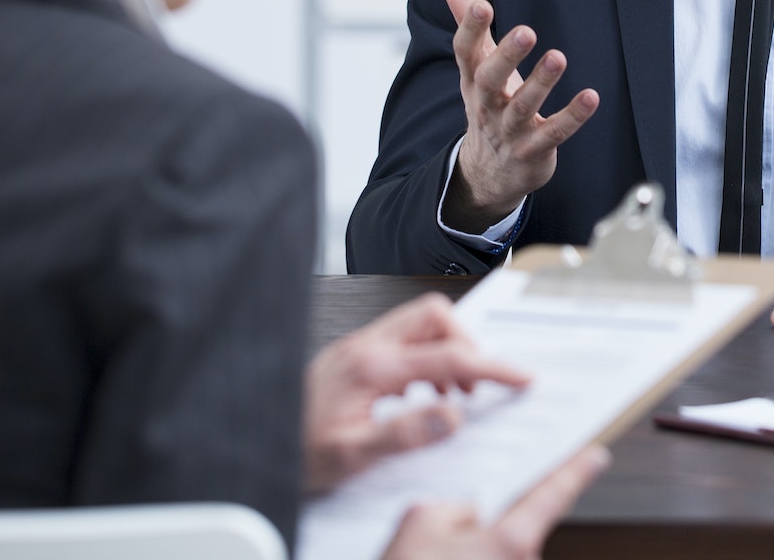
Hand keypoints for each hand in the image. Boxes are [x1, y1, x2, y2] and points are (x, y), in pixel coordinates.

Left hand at [302, 293, 530, 494]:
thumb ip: (403, 433)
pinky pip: (404, 341)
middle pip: (434, 316)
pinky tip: (423, 395)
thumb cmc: (296, 451)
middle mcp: (365, 347)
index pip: (447, 357)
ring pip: (420, 324)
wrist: (255, 444)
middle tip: (479, 382)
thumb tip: (451, 415)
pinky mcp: (354, 356)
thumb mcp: (351, 456)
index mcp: (371, 368)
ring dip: (447, 351)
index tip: (519, 376)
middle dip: (466, 342)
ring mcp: (359, 347)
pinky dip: (426, 360)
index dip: (491, 367)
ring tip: (454, 395)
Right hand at [382, 445, 610, 559]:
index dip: (575, 472)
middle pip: (517, 534)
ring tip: (439, 558)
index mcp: (508, 542)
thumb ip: (454, 505)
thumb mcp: (419, 523)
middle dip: (490, 530)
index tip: (595, 457)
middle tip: (450, 539)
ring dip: (478, 557)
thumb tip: (469, 512)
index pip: (552, 496)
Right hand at [441, 0, 598, 231]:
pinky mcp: (534, 150)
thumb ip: (473, 30)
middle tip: (526, 31)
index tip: (483, 5)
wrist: (490, 174)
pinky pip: (554, 133)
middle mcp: (487, 105)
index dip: (471, 29)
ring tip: (558, 57)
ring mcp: (509, 131)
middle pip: (490, 80)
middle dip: (506, 56)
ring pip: (523, 108)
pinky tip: (591, 97)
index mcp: (473, 81)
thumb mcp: (477, 71)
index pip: (465, 53)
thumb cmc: (490, 108)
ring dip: (541, 83)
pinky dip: (572, 116)